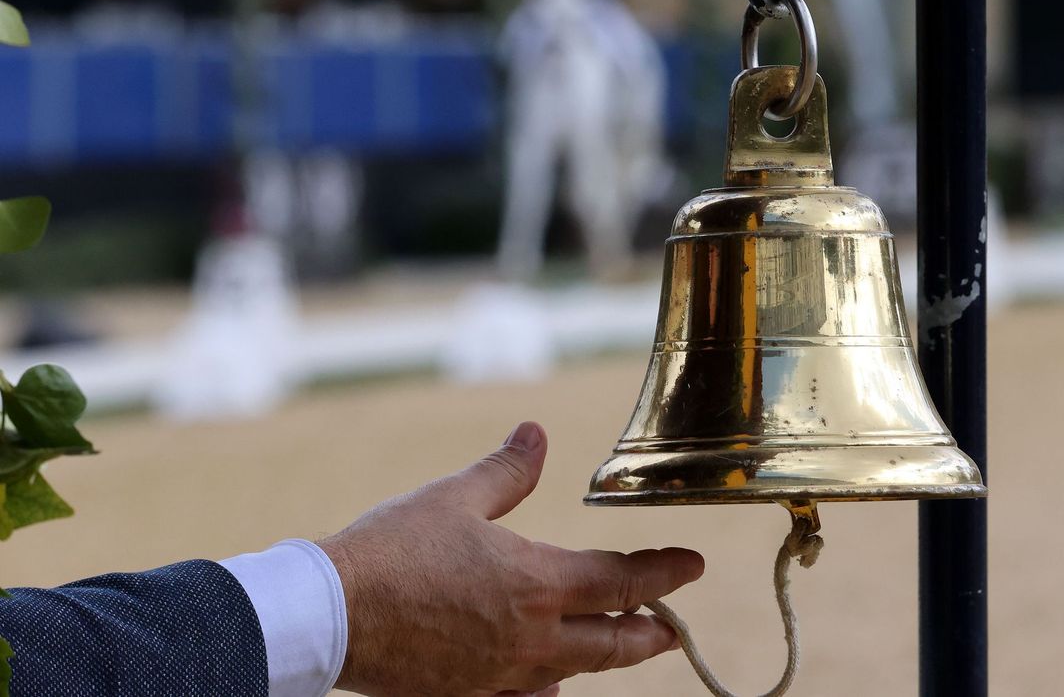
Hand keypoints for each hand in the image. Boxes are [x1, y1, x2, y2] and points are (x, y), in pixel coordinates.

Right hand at [319, 422, 704, 696]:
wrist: (328, 614)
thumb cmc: (390, 549)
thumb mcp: (455, 497)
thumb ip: (507, 470)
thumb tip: (537, 434)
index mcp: (537, 582)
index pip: (623, 580)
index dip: (664, 572)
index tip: (693, 565)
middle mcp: (530, 637)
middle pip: (612, 643)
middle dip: (650, 635)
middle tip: (673, 629)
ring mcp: (500, 675)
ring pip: (572, 673)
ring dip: (603, 660)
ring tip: (618, 650)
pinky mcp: (467, 696)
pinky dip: (546, 688)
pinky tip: (549, 683)